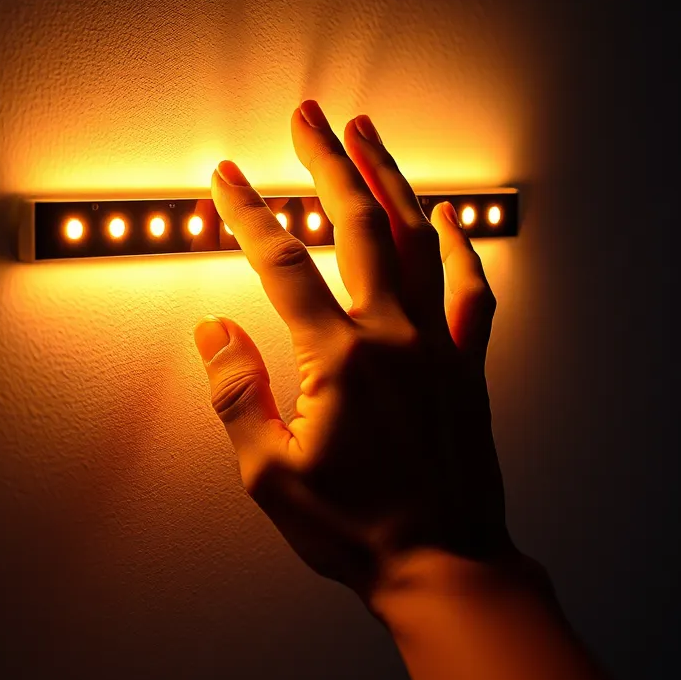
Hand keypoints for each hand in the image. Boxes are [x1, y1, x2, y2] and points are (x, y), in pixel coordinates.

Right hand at [193, 100, 521, 617]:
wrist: (443, 562)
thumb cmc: (356, 528)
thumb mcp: (269, 474)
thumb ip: (236, 394)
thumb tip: (211, 331)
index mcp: (339, 359)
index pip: (282, 264)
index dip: (248, 213)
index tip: (225, 180)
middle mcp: (393, 336)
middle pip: (355, 224)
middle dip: (326, 163)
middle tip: (306, 117)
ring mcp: (435, 344)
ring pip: (413, 239)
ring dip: (387, 180)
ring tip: (366, 132)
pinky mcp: (464, 364)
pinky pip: (468, 291)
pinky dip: (458, 248)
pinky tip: (446, 219)